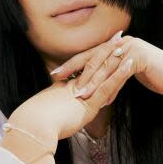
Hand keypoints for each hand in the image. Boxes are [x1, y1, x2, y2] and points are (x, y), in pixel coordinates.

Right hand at [11, 31, 137, 144]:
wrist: (32, 126)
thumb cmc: (35, 125)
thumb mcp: (45, 117)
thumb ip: (54, 113)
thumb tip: (54, 114)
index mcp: (65, 90)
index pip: (82, 72)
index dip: (92, 59)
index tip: (100, 49)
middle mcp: (74, 88)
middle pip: (93, 64)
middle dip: (105, 49)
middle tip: (116, 36)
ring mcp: (82, 94)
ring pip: (102, 71)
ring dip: (115, 56)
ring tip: (126, 42)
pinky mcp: (89, 104)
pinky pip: (107, 86)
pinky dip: (119, 74)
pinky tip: (130, 64)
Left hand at [50, 32, 162, 101]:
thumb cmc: (155, 78)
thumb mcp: (128, 75)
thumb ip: (113, 76)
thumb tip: (99, 87)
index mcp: (117, 44)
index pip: (90, 54)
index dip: (73, 64)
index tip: (57, 74)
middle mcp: (122, 42)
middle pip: (93, 56)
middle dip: (74, 69)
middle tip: (58, 78)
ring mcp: (131, 46)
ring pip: (105, 64)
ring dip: (92, 81)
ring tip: (80, 95)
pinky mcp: (140, 55)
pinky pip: (119, 71)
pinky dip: (110, 86)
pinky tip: (103, 98)